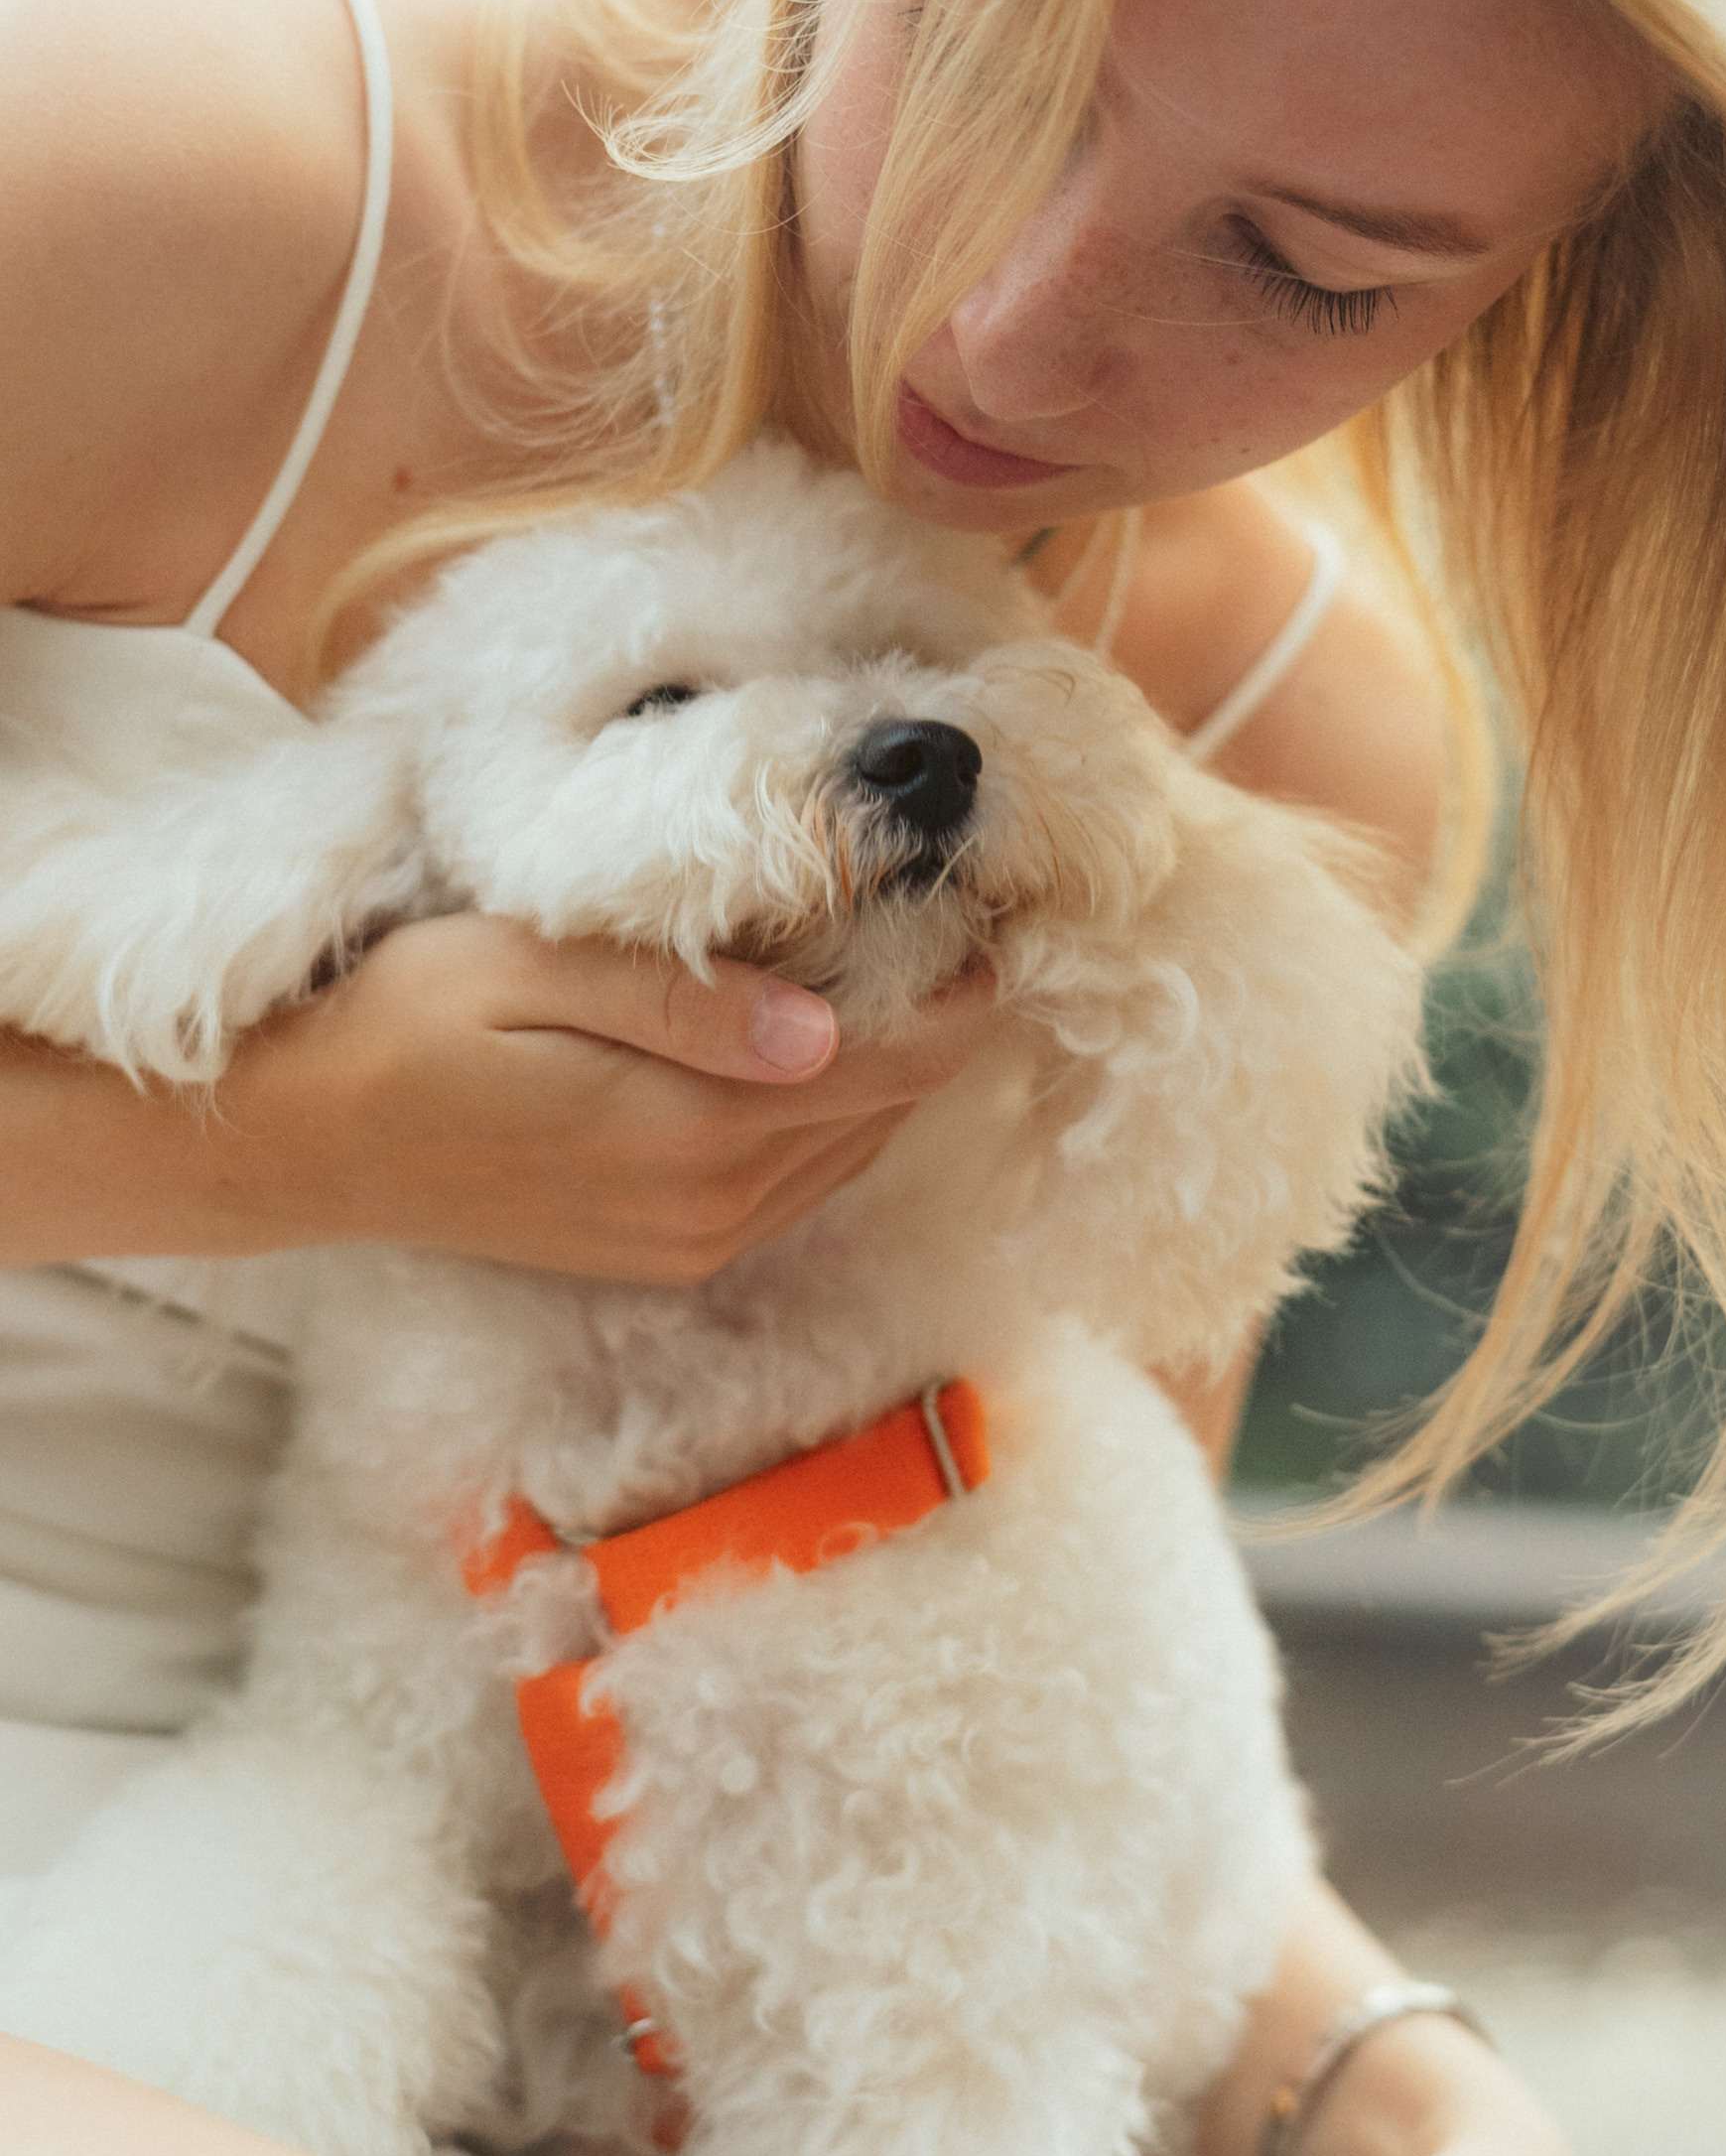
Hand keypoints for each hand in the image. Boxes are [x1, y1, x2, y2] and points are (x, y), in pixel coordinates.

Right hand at [3, 913, 999, 1280]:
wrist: (301, 1139)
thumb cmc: (399, 1022)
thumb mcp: (526, 971)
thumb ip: (680, 998)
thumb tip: (826, 1025)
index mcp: (692, 1132)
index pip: (889, 1061)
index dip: (959, 984)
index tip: (994, 903)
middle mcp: (712, 1208)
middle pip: (888, 1109)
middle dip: (940, 1020)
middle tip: (971, 917)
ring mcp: (693, 1242)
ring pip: (853, 1151)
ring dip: (896, 1070)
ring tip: (920, 970)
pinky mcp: (668, 1252)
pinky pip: (799, 1185)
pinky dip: (837, 1114)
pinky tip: (832, 1046)